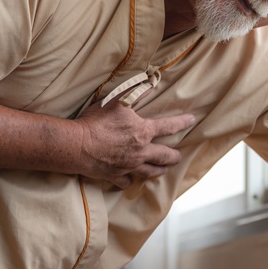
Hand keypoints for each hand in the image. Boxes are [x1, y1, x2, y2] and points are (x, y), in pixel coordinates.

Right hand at [74, 96, 195, 188]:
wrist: (75, 145)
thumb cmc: (96, 121)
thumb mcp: (117, 102)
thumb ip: (135, 94)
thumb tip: (151, 86)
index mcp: (143, 132)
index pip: (168, 126)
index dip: (182, 122)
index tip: (192, 120)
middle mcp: (140, 151)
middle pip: (164, 156)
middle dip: (174, 156)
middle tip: (179, 156)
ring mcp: (128, 165)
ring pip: (150, 172)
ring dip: (159, 170)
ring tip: (165, 170)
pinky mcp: (115, 175)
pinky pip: (126, 182)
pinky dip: (129, 181)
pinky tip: (131, 180)